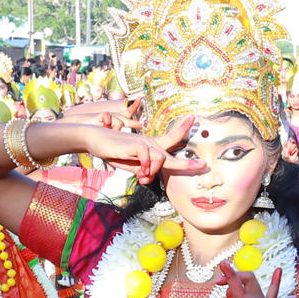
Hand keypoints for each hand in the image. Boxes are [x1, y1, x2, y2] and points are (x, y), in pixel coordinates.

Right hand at [76, 120, 202, 181]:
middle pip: (171, 152)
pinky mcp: (136, 145)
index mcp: (150, 147)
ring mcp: (144, 143)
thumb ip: (141, 170)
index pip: (170, 139)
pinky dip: (146, 166)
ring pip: (161, 159)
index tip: (192, 120)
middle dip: (187, 163)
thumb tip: (148, 176)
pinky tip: (141, 171)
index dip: (182, 131)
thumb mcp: (129, 165)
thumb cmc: (112, 151)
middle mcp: (150, 143)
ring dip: (153, 171)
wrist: (95, 139)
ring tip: (141, 177)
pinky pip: (148, 157)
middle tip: (203, 166)